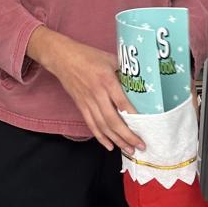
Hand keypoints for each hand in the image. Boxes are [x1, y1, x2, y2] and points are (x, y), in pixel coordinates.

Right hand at [26, 28, 144, 153]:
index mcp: (106, 81)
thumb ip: (124, 70)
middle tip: (140, 146)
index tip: (145, 127)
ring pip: (103, 126)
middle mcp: (97, 94)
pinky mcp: (81, 106)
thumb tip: (140, 80)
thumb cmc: (88, 56)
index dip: (133, 117)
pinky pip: (91, 124)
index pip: (122, 103)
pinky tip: (109, 146)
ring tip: (129, 150)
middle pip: (113, 120)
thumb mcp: (109, 58)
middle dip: (127, 136)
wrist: (62, 58)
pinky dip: (100, 137)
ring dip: (116, 140)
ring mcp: (87, 102)